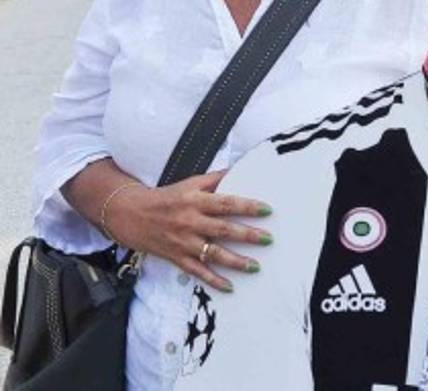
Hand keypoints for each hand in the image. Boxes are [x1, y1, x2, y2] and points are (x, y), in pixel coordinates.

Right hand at [106, 171, 271, 291]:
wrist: (131, 215)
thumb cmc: (167, 197)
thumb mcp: (190, 183)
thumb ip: (215, 179)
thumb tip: (240, 169)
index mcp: (195, 201)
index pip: (225, 203)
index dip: (247, 206)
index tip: (267, 209)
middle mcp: (190, 222)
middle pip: (222, 230)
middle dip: (246, 235)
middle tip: (268, 239)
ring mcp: (183, 242)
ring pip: (212, 254)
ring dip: (235, 261)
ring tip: (255, 266)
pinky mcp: (176, 257)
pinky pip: (197, 271)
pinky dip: (213, 280)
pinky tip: (230, 287)